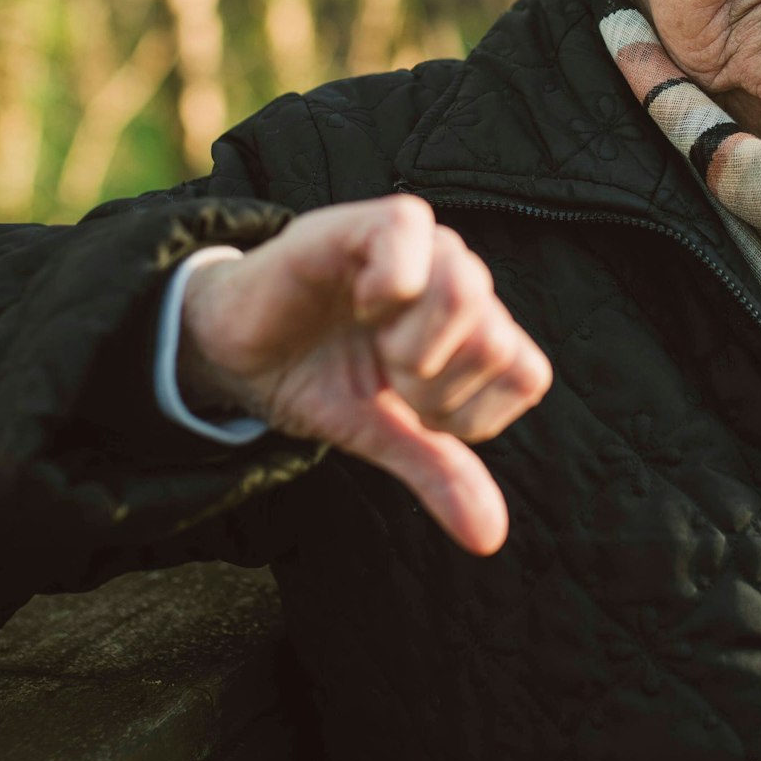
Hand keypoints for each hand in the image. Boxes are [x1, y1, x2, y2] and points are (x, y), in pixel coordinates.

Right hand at [178, 194, 550, 554]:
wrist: (236, 352)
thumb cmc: (317, 379)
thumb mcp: (381, 434)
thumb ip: (438, 472)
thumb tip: (489, 538)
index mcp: (476, 329)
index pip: (525, 375)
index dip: (468, 413)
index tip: (411, 411)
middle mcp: (460, 280)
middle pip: (495, 342)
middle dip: (431, 387)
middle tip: (383, 376)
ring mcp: (421, 246)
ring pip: (466, 292)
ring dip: (410, 342)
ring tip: (370, 340)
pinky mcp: (371, 222)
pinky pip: (411, 234)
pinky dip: (386, 286)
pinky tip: (357, 299)